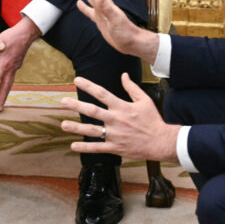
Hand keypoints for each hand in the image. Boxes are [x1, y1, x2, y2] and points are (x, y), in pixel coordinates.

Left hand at [0, 17, 40, 110]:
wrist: (27, 33)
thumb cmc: (11, 36)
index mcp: (5, 63)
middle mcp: (11, 68)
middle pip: (6, 86)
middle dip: (1, 97)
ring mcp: (16, 67)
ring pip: (10, 83)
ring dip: (5, 93)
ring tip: (2, 102)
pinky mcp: (18, 64)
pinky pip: (12, 78)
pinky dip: (8, 85)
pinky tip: (6, 87)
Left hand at [60, 74, 178, 162]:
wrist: (161, 142)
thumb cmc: (152, 120)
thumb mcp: (144, 100)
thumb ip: (132, 88)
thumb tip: (123, 75)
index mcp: (122, 107)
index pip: (102, 94)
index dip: (89, 86)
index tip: (76, 80)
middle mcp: (116, 120)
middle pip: (93, 111)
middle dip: (77, 105)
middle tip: (63, 101)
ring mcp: (115, 135)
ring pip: (92, 130)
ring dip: (77, 127)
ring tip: (63, 124)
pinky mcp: (115, 147)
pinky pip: (98, 148)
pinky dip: (85, 148)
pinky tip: (73, 146)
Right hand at [64, 0, 157, 63]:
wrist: (132, 42)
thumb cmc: (125, 32)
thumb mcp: (115, 20)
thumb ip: (107, 8)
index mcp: (104, 3)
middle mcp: (102, 5)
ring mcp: (101, 12)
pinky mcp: (100, 20)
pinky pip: (89, 11)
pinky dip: (83, 6)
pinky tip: (79, 3)